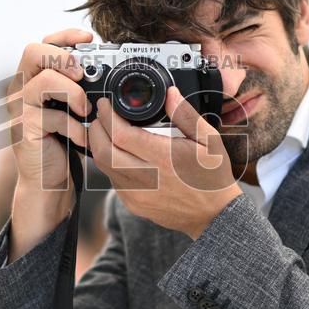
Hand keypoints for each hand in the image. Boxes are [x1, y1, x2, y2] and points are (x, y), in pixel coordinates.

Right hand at [7, 29, 92, 255]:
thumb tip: (109, 68)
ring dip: (73, 92)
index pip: (43, 43)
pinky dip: (74, 127)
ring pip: (43, 80)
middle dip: (64, 58)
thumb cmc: (62, 142)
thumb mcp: (73, 108)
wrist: (48, 181)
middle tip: (82, 75)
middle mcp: (21, 88)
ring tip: (85, 109)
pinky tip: (81, 138)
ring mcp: (20, 108)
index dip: (65, 36)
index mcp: (33, 78)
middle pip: (33, 51)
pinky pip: (53, 116)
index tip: (90, 38)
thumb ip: (80, 87)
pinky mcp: (25, 129)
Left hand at [89, 87, 241, 237]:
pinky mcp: (133, 204)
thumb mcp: (209, 140)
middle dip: (96, 129)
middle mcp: (147, 178)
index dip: (108, 116)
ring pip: (104, 167)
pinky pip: (112, 179)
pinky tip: (120, 153)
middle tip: (101, 115)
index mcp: (164, 159)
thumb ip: (186, 114)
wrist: (213, 215)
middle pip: (103, 151)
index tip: (107, 104)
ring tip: (106, 130)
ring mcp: (137, 194)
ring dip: (100, 145)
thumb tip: (169, 93)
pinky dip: (110, 162)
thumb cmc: (212, 176)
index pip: (121, 135)